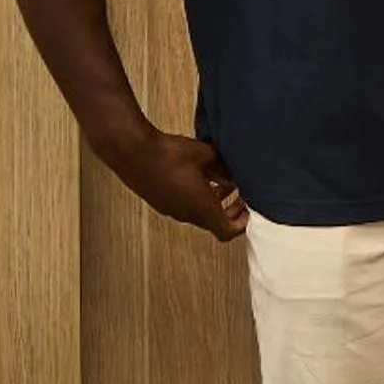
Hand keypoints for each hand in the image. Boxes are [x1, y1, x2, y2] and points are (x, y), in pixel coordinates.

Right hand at [102, 124, 246, 240]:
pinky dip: (198, 199)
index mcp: (202, 208)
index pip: (228, 232)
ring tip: (224, 184)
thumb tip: (235, 176)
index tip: (251, 209)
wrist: (133, 152)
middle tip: (241, 197)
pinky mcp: (161, 201)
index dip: (243, 224)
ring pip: (200, 215)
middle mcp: (187, 215)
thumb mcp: (208, 156)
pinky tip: (200, 178)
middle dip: (232, 213)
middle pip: (215, 224)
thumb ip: (225, 169)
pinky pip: (185, 207)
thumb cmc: (170, 154)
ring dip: (214, 204)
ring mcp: (171, 210)